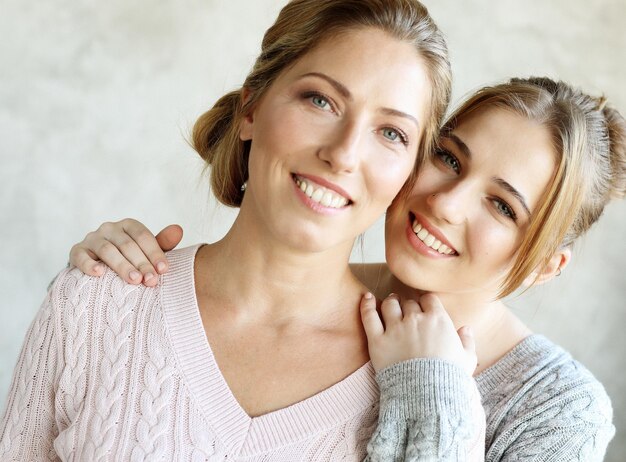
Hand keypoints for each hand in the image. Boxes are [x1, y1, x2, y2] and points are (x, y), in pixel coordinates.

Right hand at [69, 218, 182, 285]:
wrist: (98, 269)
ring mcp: (92, 239)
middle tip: (152, 281)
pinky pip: (80, 256)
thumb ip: (162, 243)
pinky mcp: (76, 251)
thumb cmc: (128, 259)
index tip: (164, 270)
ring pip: (107, 250)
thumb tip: (179, 229)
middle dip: (141, 263)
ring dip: (122, 266)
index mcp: (128, 226)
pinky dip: (89, 264)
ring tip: (134, 280)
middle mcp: (109, 228)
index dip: (154, 252)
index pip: (143, 236)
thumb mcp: (146, 252)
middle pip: (127, 244)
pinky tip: (99, 274)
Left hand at [360, 292, 476, 375]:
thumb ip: (467, 342)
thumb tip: (466, 329)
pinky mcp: (377, 340)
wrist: (428, 396)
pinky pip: (369, 316)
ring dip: (391, 302)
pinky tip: (367, 297)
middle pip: (409, 302)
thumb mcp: (466, 361)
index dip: (426, 302)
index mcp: (438, 320)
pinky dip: (367, 304)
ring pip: (390, 305)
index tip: (425, 307)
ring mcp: (395, 329)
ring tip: (391, 302)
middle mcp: (415, 319)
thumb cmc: (450, 379)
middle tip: (406, 308)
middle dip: (409, 304)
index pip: (429, 299)